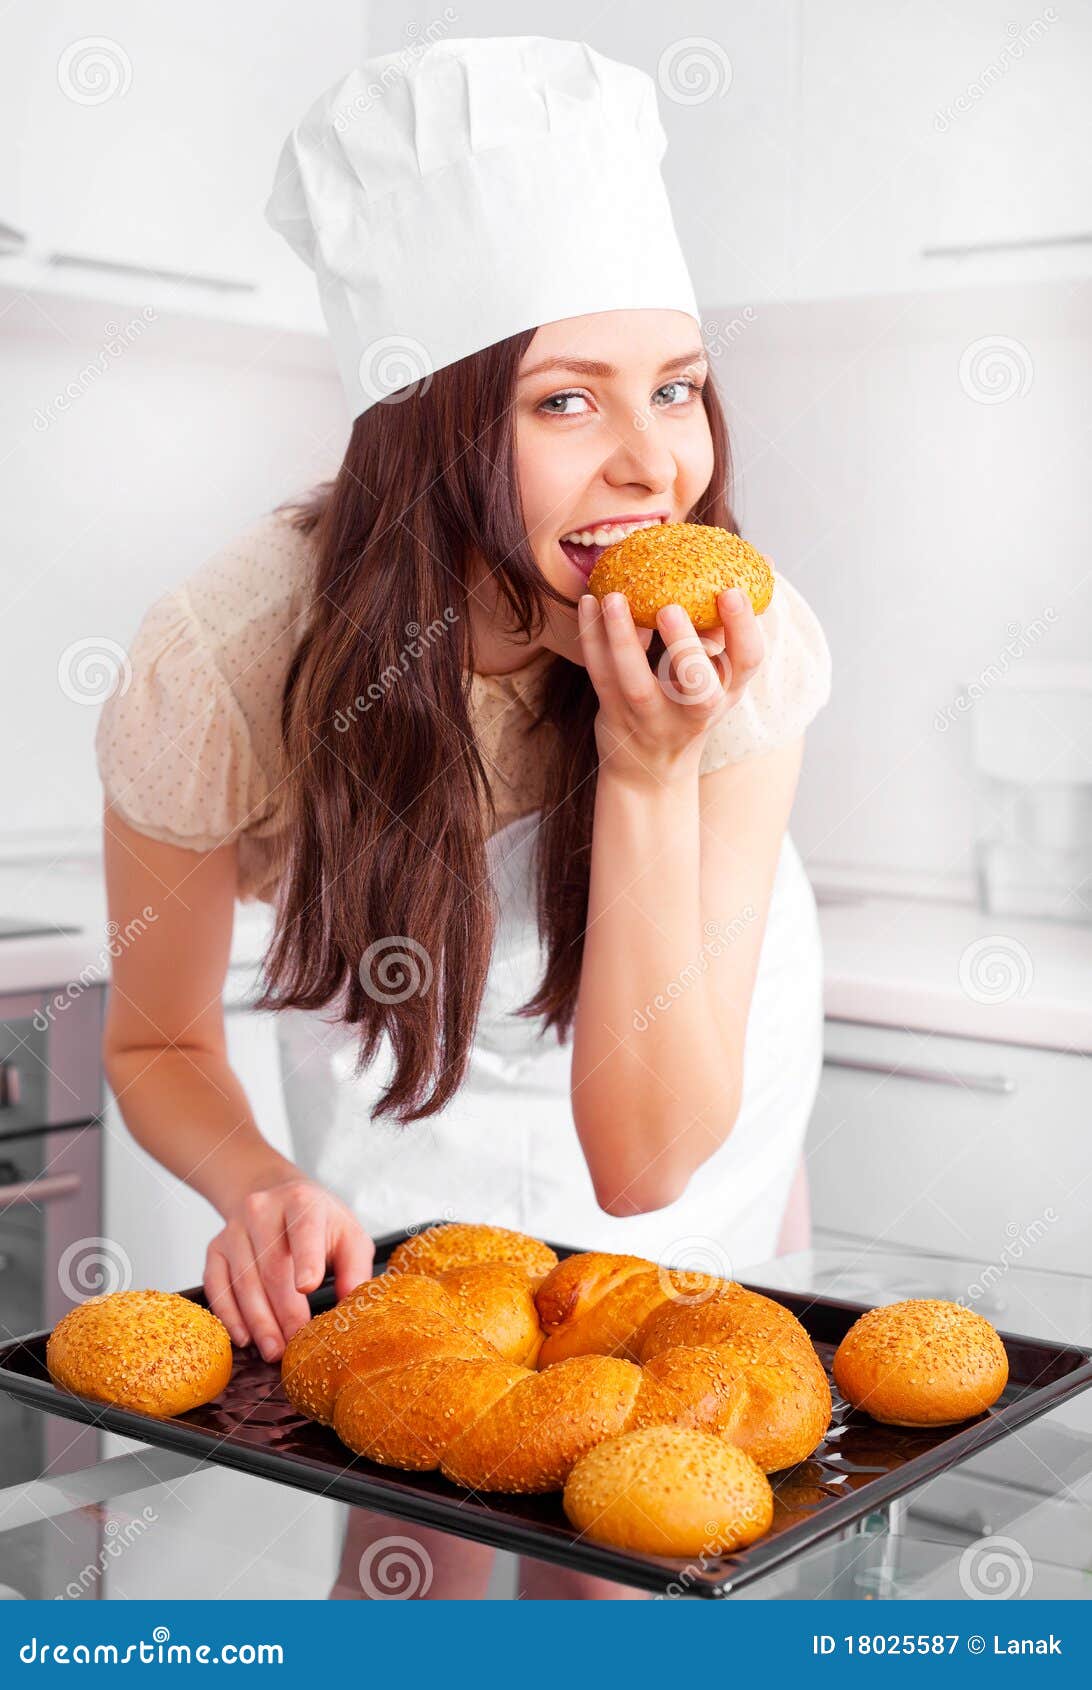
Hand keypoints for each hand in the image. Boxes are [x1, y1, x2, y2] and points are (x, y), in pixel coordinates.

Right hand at [204, 1174, 374, 1360]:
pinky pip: (217, 1286)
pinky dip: (229, 1315)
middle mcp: (263, 1210)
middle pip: (271, 1267)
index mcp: (302, 1201)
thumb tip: (352, 1304)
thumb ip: (355, 1266)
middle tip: (294, 1346)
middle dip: (283, 1312)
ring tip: (274, 1350)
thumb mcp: (348, 1233)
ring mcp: (235, 1229)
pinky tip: (245, 1337)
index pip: (303, 1230)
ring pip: (243, 1281)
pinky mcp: (215, 1248)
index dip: (305, 1260)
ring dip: (258, 1321)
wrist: (275, 1197)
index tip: (308, 1287)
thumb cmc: (317, 1222)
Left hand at [577, 587, 764, 784]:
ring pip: (637, 683)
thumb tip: (762, 560)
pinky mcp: (616, 717)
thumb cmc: (690, 704)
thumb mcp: (720, 674)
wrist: (650, 770)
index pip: (749, 661)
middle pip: (697, 687)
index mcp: (728, 690)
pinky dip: (592, 639)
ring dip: (623, 638)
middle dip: (684, 646)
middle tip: (669, 607)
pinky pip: (601, 676)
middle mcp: (696, 710)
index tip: (731, 591)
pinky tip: (588, 603)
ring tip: (613, 597)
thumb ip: (730, 625)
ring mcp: (653, 718)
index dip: (743, 628)